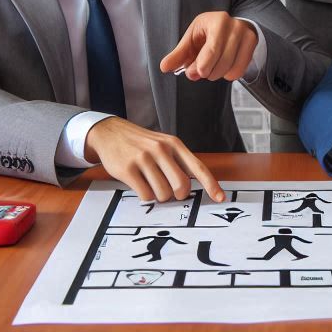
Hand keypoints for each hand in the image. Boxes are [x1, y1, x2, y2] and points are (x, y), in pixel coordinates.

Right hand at [84, 116, 224, 202]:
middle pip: (181, 185)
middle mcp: (162, 150)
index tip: (220, 198)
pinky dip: (145, 196)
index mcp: (174, 144)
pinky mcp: (128, 169)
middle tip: (170, 192)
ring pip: (162, 193)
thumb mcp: (163, 144)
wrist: (111, 133)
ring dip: (159, 196)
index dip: (211, 184)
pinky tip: (140, 184)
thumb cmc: (141, 143)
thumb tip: (190, 187)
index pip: (198, 167)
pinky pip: (145, 195)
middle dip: (178, 195)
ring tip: (151, 183)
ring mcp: (144, 159)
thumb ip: (177, 162)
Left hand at [159, 11, 257, 81]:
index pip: (212, 48)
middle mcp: (235, 26)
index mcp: (217, 21)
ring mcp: (246, 35)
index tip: (194, 73)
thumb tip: (165, 66)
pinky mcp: (252, 46)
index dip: (202, 65)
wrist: (230, 26)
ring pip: (231, 68)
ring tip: (211, 67)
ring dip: (217, 74)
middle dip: (207, 72)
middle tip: (198, 72)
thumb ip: (178, 54)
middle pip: (222, 61)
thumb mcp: (192, 38)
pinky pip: (240, 70)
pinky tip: (223, 66)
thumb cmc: (208, 31)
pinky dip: (228, 74)